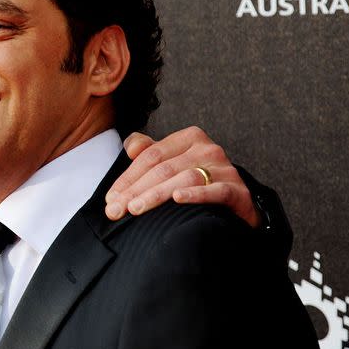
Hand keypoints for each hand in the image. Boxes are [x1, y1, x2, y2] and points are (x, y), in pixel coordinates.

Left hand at [104, 127, 259, 227]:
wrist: (237, 205)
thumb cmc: (198, 182)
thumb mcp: (172, 163)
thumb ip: (149, 152)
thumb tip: (130, 146)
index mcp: (189, 138)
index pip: (151, 156)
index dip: (127, 177)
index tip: (110, 199)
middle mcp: (208, 149)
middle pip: (163, 168)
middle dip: (135, 190)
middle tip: (115, 210)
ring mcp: (225, 168)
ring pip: (184, 178)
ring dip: (156, 194)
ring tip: (135, 209)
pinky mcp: (238, 190)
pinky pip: (215, 191)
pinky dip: (196, 195)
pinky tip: (177, 199)